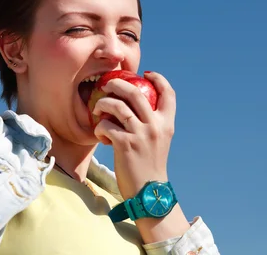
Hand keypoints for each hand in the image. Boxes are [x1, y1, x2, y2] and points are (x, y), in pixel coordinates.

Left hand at [93, 71, 175, 199]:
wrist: (149, 193)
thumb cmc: (149, 165)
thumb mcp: (159, 141)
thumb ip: (153, 123)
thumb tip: (134, 104)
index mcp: (167, 123)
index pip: (168, 93)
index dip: (159, 78)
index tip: (146, 73)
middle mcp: (156, 126)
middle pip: (136, 92)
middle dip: (118, 84)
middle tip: (108, 84)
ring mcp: (141, 134)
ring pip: (117, 105)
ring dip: (103, 103)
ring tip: (98, 108)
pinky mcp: (125, 144)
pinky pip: (106, 125)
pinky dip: (99, 127)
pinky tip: (100, 134)